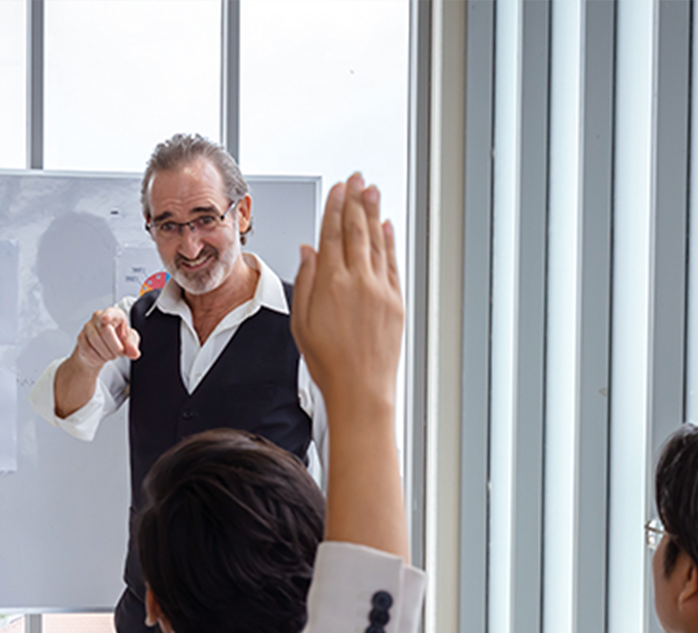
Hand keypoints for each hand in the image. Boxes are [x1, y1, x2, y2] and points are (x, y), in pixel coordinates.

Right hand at [72, 306, 140, 369]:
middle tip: (120, 353)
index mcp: (113, 314)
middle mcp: (98, 317)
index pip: (111, 313)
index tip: (106, 319)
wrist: (100, 350)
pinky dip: (98, 357)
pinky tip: (102, 356)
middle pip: (105, 330)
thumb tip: (134, 353)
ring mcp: (88, 327)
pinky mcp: (81, 338)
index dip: (109, 315)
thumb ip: (132, 346)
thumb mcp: (128, 342)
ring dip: (107, 353)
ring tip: (111, 355)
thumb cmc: (115, 340)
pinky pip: (89, 349)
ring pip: (96, 341)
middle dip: (115, 346)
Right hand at [291, 173, 403, 415]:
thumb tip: (308, 252)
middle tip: (357, 178)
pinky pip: (393, 262)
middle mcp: (357, 281)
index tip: (337, 188)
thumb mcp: (300, 323)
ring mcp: (380, 289)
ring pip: (377, 241)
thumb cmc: (328, 363)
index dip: (335, 207)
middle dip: (356, 200)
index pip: (333, 233)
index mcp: (330, 284)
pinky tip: (387, 226)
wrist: (360, 389)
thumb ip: (305, 282)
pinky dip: (390, 241)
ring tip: (373, 190)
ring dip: (375, 212)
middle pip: (357, 229)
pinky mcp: (396, 301)